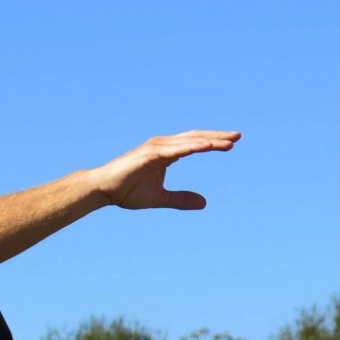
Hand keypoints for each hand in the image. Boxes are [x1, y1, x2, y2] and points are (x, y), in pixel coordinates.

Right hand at [91, 130, 240, 209]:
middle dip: (216, 137)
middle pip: (195, 137)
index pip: (194, 143)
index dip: (212, 142)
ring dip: (209, 141)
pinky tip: (206, 146)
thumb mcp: (160, 198)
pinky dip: (191, 147)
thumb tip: (205, 203)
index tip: (232, 143)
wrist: (102, 190)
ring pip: (188, 141)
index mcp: (165, 153)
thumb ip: (180, 199)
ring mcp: (155, 148)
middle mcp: (161, 146)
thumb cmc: (126, 191)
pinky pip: (175, 149)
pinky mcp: (149, 154)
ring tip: (228, 142)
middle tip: (237, 136)